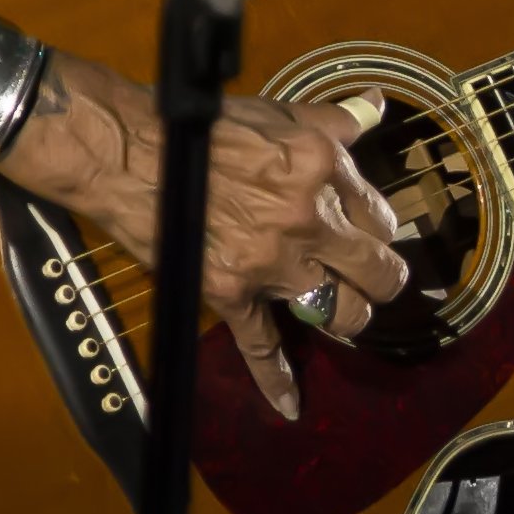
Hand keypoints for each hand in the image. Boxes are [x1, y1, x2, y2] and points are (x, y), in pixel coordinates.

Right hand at [26, 55, 411, 414]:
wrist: (131, 153)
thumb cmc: (203, 128)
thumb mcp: (278, 110)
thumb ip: (333, 118)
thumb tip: (374, 107)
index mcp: (324, 169)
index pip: (380, 216)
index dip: (376, 227)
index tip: (365, 232)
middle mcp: (307, 220)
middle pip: (377, 272)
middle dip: (382, 279)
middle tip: (374, 279)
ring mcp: (271, 263)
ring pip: (340, 313)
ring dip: (348, 317)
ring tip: (343, 310)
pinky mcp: (232, 293)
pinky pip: (263, 346)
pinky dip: (277, 381)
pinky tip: (292, 406)